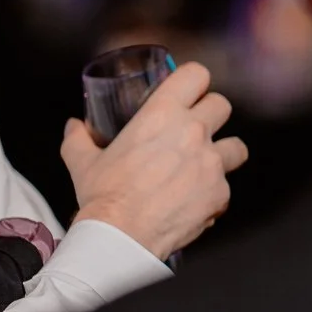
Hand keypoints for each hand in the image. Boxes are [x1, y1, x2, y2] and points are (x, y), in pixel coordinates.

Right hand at [61, 60, 247, 259]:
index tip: (189, 92)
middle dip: (211, 115)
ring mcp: (211, 163)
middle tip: (195, 130)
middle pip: (222, 105)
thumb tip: (74, 126)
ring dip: (224, 152)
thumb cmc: (103, 196)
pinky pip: (226, 187)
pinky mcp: (220, 193)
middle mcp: (193, 132)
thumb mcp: (82, 161)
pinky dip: (214, 193)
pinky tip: (194, 201)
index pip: (197, 74)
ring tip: (206, 165)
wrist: (121, 237)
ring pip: (237, 145)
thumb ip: (79, 138)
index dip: (195, 82)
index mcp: (162, 114)